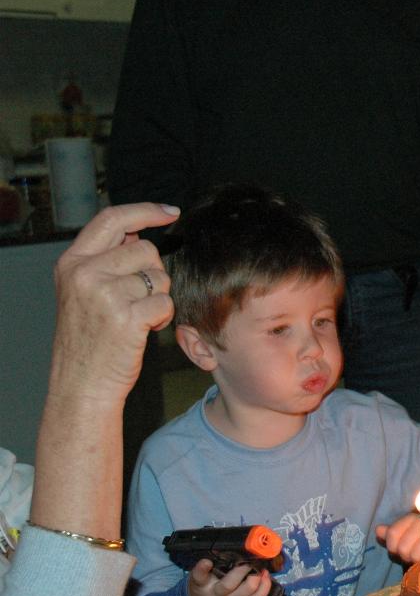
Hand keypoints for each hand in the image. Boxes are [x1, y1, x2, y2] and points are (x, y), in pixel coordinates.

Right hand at [48, 203, 179, 405]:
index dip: (146, 212)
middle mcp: (85, 273)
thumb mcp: (83, 292)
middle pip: (146, 250)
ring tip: (137, 317)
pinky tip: (144, 329)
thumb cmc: (90, 340)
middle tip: (139, 299)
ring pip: (159, 277)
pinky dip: (163, 317)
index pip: (112, 220)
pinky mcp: (126, 316)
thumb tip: (136, 234)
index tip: (171, 212)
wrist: (81, 383)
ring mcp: (104, 294)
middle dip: (154, 273)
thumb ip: (104, 261)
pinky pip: (165, 303)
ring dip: (159, 297)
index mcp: (72, 262)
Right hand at [186, 558, 273, 595]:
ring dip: (258, 577)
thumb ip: (210, 564)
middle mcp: (215, 595)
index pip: (199, 576)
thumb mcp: (200, 574)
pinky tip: (265, 576)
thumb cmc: (205, 586)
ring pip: (248, 591)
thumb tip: (232, 549)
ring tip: (261, 567)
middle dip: (242, 570)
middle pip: (229, 585)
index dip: (202, 568)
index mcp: (201, 584)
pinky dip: (265, 586)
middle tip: (249, 560)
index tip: (207, 561)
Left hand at [376, 512, 419, 563]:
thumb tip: (378, 530)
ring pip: (415, 555)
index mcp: (412, 518)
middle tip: (413, 556)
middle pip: (403, 547)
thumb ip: (391, 534)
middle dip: (406, 556)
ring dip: (417, 562)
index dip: (392, 547)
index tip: (398, 550)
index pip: (392, 533)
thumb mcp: (404, 538)